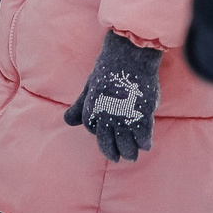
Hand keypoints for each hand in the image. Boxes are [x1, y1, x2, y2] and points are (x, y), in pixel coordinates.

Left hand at [63, 31, 160, 163]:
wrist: (130, 54)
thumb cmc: (109, 68)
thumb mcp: (89, 86)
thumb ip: (79, 106)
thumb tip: (66, 121)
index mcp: (91, 108)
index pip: (92, 129)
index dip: (99, 133)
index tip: (107, 135)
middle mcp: (106, 116)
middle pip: (107, 143)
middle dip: (113, 153)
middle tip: (120, 158)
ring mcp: (124, 116)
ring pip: (125, 144)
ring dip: (130, 152)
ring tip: (133, 155)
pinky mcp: (142, 114)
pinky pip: (142, 137)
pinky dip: (144, 143)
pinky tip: (145, 145)